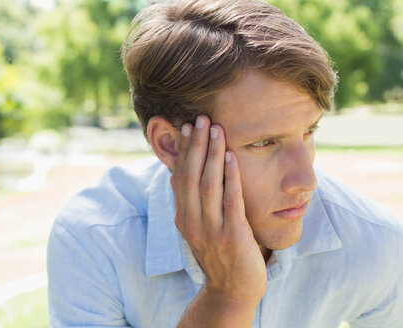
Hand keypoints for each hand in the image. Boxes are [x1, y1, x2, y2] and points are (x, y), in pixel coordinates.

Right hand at [171, 115, 266, 306]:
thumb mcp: (197, 227)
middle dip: (196, 145)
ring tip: (216, 129)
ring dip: (212, 155)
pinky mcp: (232, 238)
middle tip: (202, 118)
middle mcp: (192, 222)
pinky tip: (232, 157)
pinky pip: (230, 203)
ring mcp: (211, 231)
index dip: (184, 150)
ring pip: (208, 185)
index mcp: (183, 216)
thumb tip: (175, 173)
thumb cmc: (219, 253)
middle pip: (191, 176)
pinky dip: (231, 178)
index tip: (187, 126)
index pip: (180, 176)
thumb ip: (188, 201)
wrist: (232, 289)